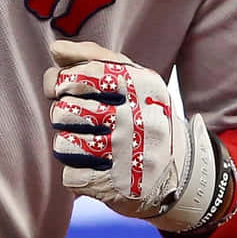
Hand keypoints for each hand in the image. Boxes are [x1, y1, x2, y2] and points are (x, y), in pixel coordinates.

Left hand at [42, 39, 220, 231]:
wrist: (181, 168)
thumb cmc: (144, 113)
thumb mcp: (130, 77)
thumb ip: (91, 57)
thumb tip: (55, 50)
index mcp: (140, 86)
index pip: (83, 76)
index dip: (60, 82)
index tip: (63, 88)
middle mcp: (137, 119)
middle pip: (63, 112)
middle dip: (62, 115)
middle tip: (81, 120)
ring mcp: (128, 156)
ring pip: (62, 146)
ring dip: (68, 145)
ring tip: (87, 143)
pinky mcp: (118, 187)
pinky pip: (71, 176)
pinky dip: (77, 173)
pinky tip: (96, 167)